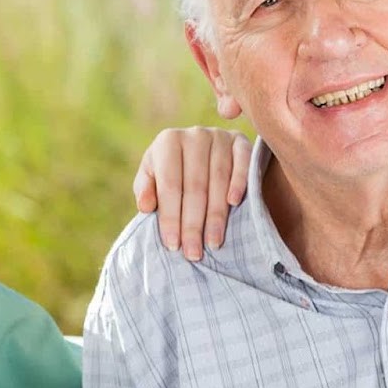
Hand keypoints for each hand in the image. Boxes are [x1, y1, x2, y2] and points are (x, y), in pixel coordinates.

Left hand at [134, 127, 251, 260]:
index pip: (169, 185)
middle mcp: (194, 135)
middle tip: (193, 252)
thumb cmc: (173, 169)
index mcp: (168, 141)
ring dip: (216, 215)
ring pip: (218, 180)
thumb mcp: (153, 176)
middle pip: (194, 187)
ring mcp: (219, 136)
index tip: (172, 245)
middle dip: (193, 224)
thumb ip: (146, 189)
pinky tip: (233, 204)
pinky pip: (242, 164)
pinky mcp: (241, 141)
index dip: (170, 217)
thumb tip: (145, 206)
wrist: (203, 150)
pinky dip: (238, 183)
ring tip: (213, 243)